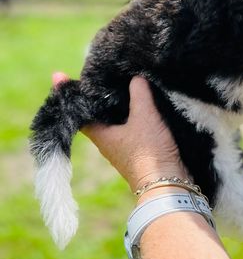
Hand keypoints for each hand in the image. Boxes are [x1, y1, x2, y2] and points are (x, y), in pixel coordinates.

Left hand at [52, 73, 187, 192]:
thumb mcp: (144, 117)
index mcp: (101, 135)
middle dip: (93, 96)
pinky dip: (129, 114)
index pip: (78, 113)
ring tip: (118, 83)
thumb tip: (135, 77)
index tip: (59, 77)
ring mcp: (122, 147)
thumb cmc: (149, 151)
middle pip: (95, 115)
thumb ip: (139, 94)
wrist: (167, 183)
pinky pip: (128, 127)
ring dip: (113, 104)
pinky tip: (141, 104)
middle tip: (93, 75)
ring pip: (112, 121)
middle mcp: (107, 142)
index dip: (70, 95)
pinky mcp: (138, 150)